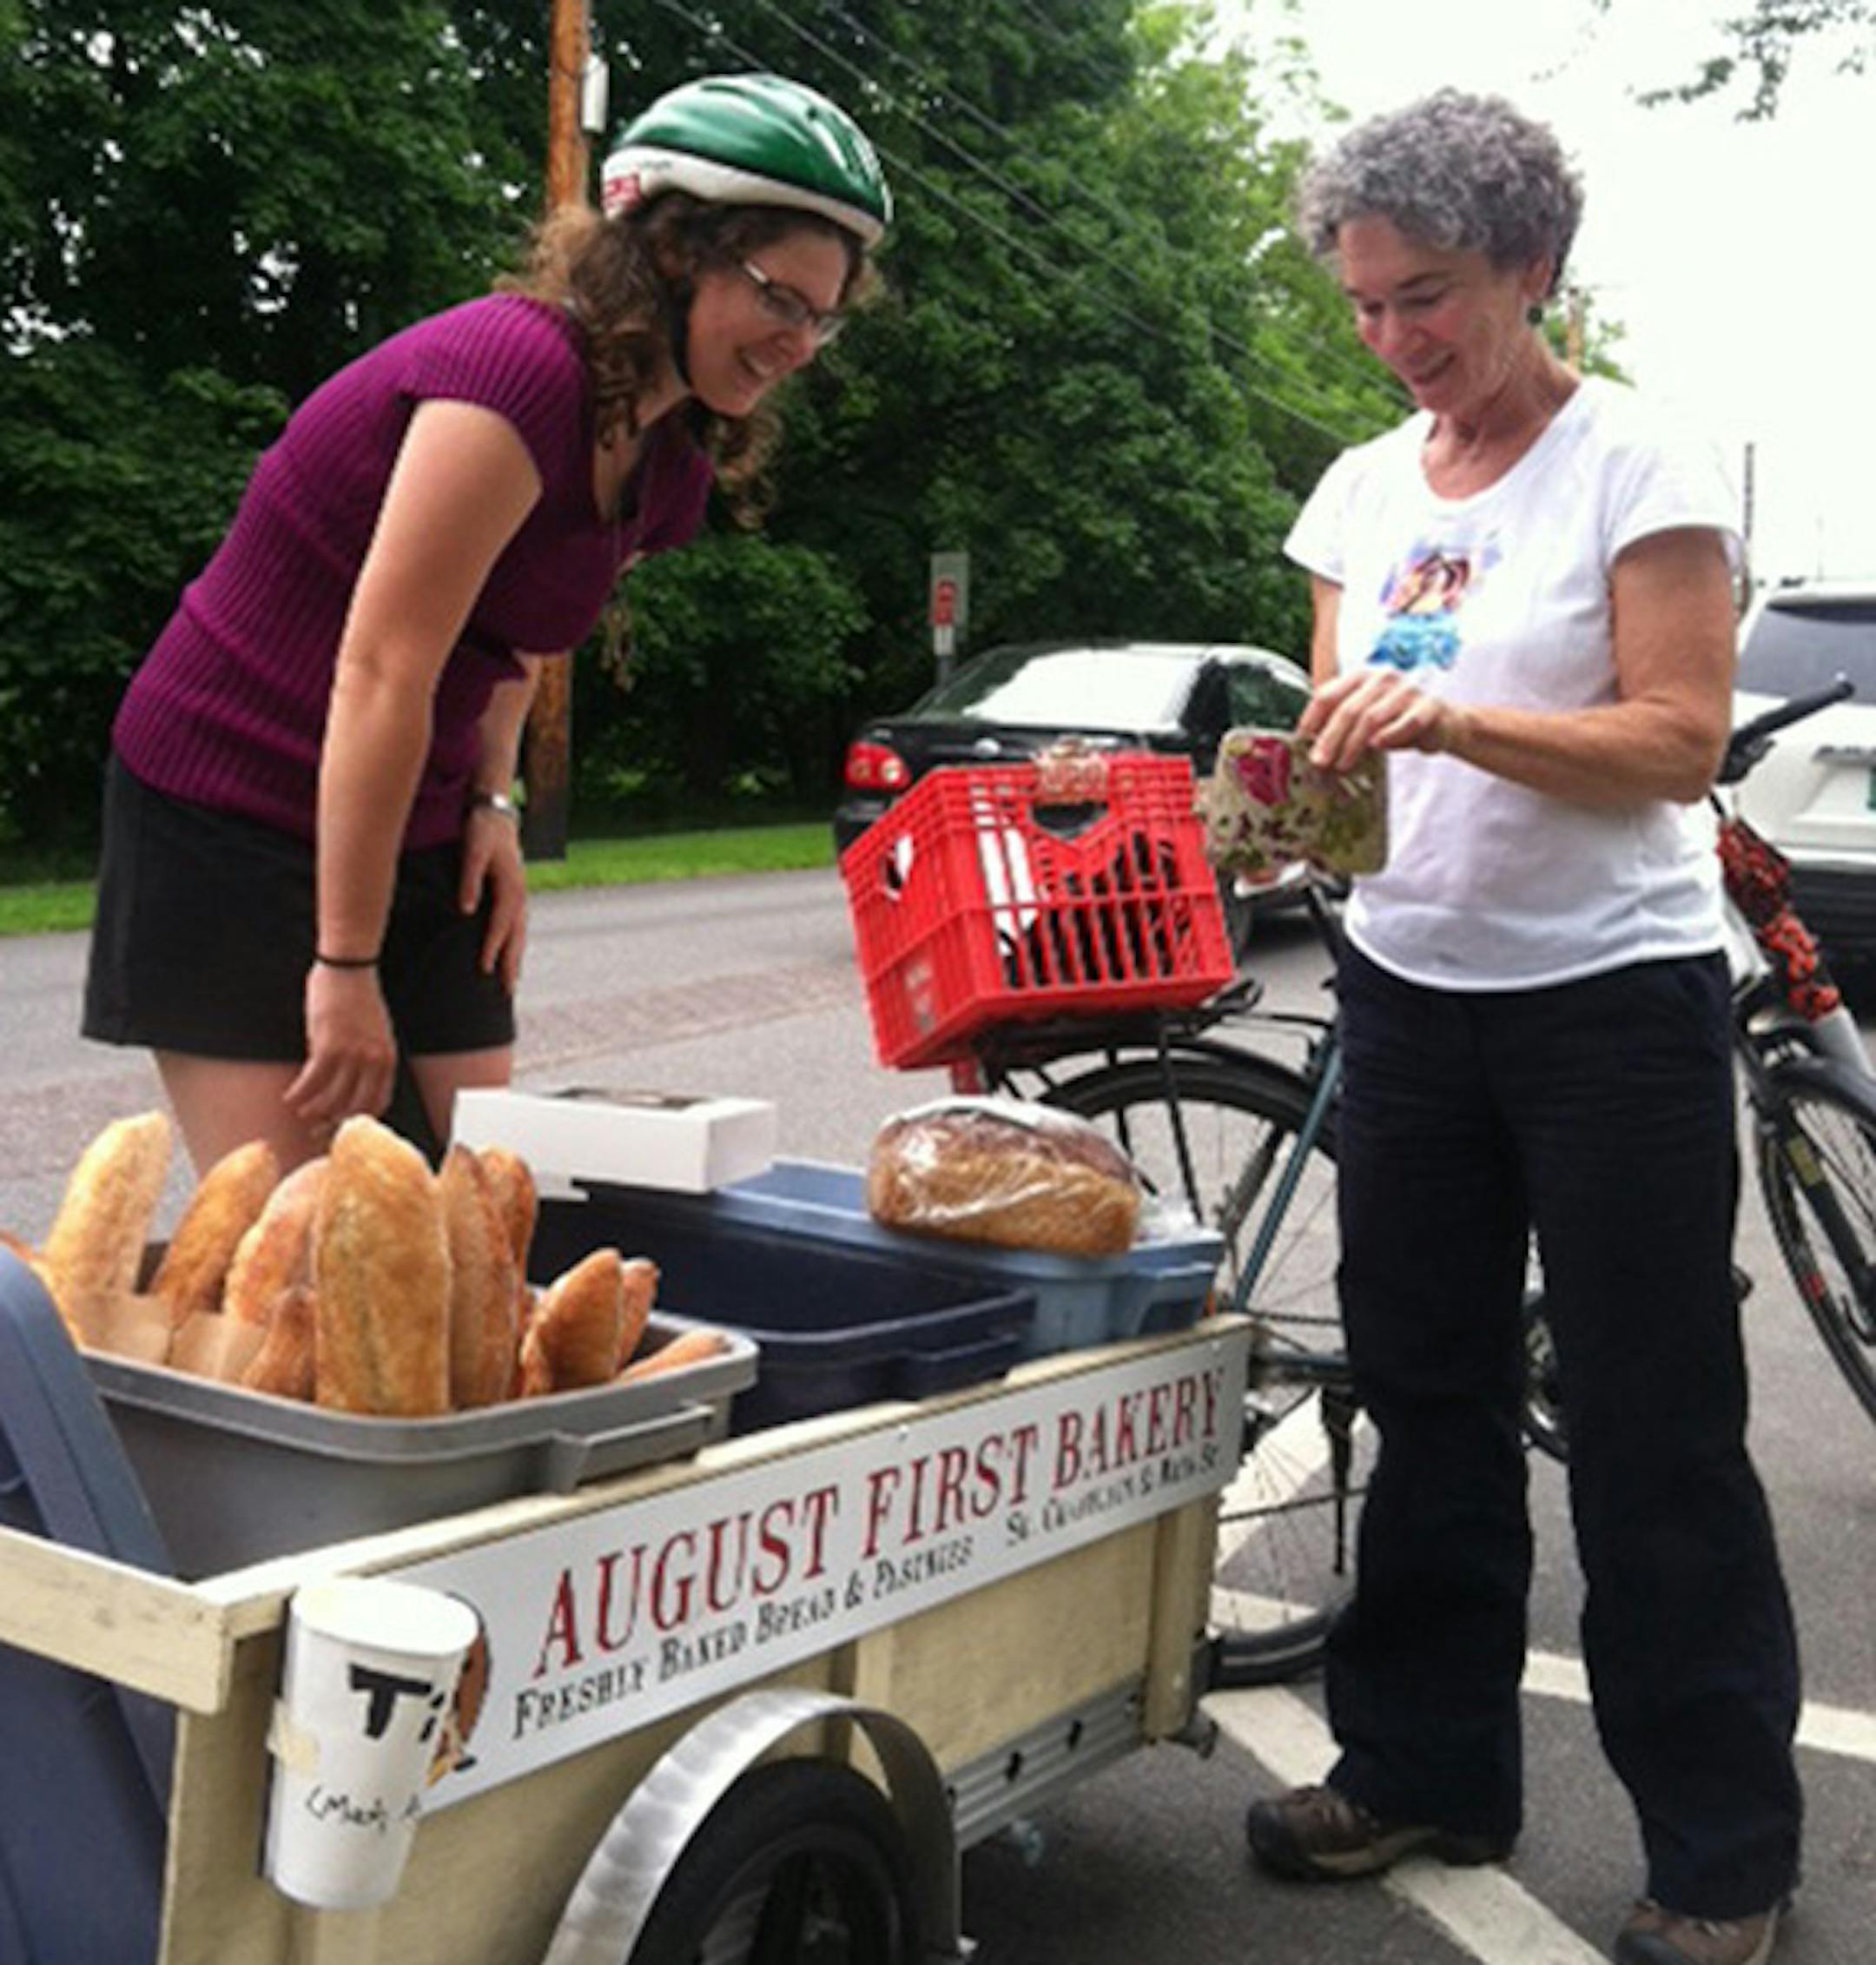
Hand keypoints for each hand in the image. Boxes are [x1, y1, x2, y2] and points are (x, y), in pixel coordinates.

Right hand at [287, 964, 397, 1126]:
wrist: (350, 969)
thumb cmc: (358, 997)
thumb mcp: (373, 1033)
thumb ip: (365, 1059)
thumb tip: (343, 1082)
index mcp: (388, 1058)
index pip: (378, 1102)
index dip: (359, 1118)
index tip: (343, 1124)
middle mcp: (374, 1061)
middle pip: (355, 1107)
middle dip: (334, 1122)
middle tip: (317, 1128)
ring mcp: (353, 1056)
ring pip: (332, 1099)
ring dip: (314, 1110)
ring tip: (302, 1112)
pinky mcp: (330, 1047)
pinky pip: (312, 1081)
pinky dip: (299, 1093)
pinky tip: (290, 1097)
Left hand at [461, 805, 527, 991]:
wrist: (495, 810)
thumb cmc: (482, 830)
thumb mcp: (474, 850)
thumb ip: (469, 879)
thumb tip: (466, 910)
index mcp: (511, 887)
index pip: (501, 925)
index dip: (493, 948)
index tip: (483, 969)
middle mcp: (520, 894)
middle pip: (517, 935)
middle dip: (511, 963)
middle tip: (507, 990)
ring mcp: (520, 893)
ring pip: (520, 932)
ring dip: (516, 957)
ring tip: (511, 980)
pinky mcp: (515, 892)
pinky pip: (518, 924)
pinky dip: (515, 942)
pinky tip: (510, 952)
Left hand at [1299, 668, 1468, 772]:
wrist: (1442, 724)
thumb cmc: (1395, 721)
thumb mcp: (1363, 718)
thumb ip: (1340, 724)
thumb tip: (1309, 748)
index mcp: (1360, 676)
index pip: (1327, 694)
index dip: (1311, 719)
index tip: (1301, 741)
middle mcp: (1382, 677)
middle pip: (1348, 709)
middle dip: (1330, 738)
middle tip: (1319, 762)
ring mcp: (1407, 689)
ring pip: (1372, 717)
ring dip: (1353, 744)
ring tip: (1342, 765)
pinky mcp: (1429, 706)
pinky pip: (1407, 722)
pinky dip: (1391, 735)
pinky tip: (1378, 746)